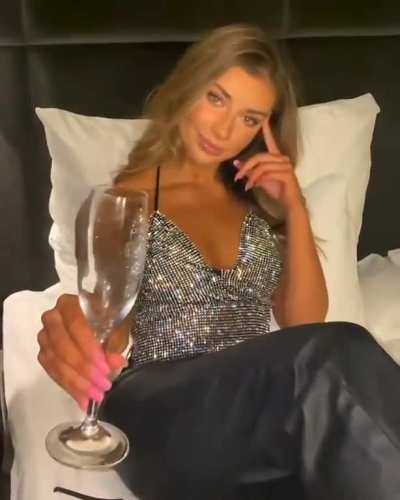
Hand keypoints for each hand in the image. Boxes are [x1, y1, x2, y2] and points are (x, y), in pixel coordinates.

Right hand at [37, 294, 127, 411]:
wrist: (98, 320)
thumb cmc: (109, 319)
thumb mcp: (117, 328)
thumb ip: (114, 345)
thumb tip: (115, 363)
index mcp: (70, 304)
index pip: (76, 326)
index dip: (89, 348)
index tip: (105, 367)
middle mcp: (52, 318)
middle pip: (63, 347)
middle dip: (84, 370)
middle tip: (103, 386)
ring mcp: (45, 337)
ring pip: (56, 363)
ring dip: (77, 383)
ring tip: (96, 396)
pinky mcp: (43, 354)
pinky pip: (53, 373)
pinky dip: (70, 388)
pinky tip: (83, 400)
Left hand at [233, 119, 304, 214]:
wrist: (289, 203)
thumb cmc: (276, 190)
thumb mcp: (260, 179)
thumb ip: (249, 171)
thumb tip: (236, 163)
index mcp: (277, 157)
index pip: (271, 141)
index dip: (267, 130)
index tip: (264, 118)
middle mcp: (282, 159)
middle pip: (260, 157)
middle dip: (246, 166)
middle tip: (237, 177)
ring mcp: (286, 166)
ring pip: (262, 166)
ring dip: (251, 176)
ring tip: (246, 185)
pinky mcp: (287, 174)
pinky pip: (268, 174)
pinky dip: (258, 180)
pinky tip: (253, 187)